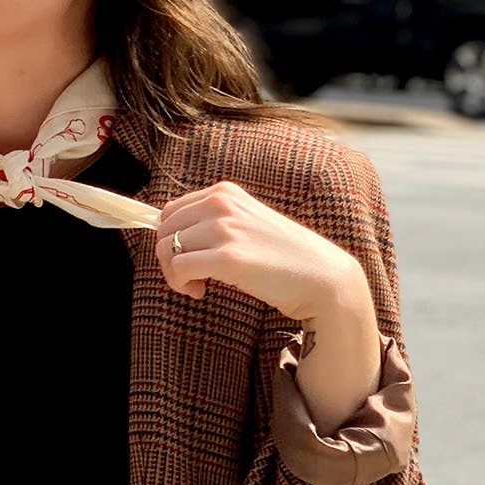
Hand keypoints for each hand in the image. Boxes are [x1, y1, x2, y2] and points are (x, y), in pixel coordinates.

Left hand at [154, 180, 362, 320]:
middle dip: (168, 258)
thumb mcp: (244, 224)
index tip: (189, 258)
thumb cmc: (281, 256)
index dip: (171, 239)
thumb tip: (166, 236)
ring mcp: (224, 229)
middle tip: (190, 277)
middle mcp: (221, 204)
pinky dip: (181, 284)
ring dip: (173, 274)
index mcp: (224, 193)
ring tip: (196, 286)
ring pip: (165, 249)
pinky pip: (178, 268)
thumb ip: (212, 223)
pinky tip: (200, 292)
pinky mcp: (227, 257)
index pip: (170, 211)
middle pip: (162, 230)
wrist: (321, 277)